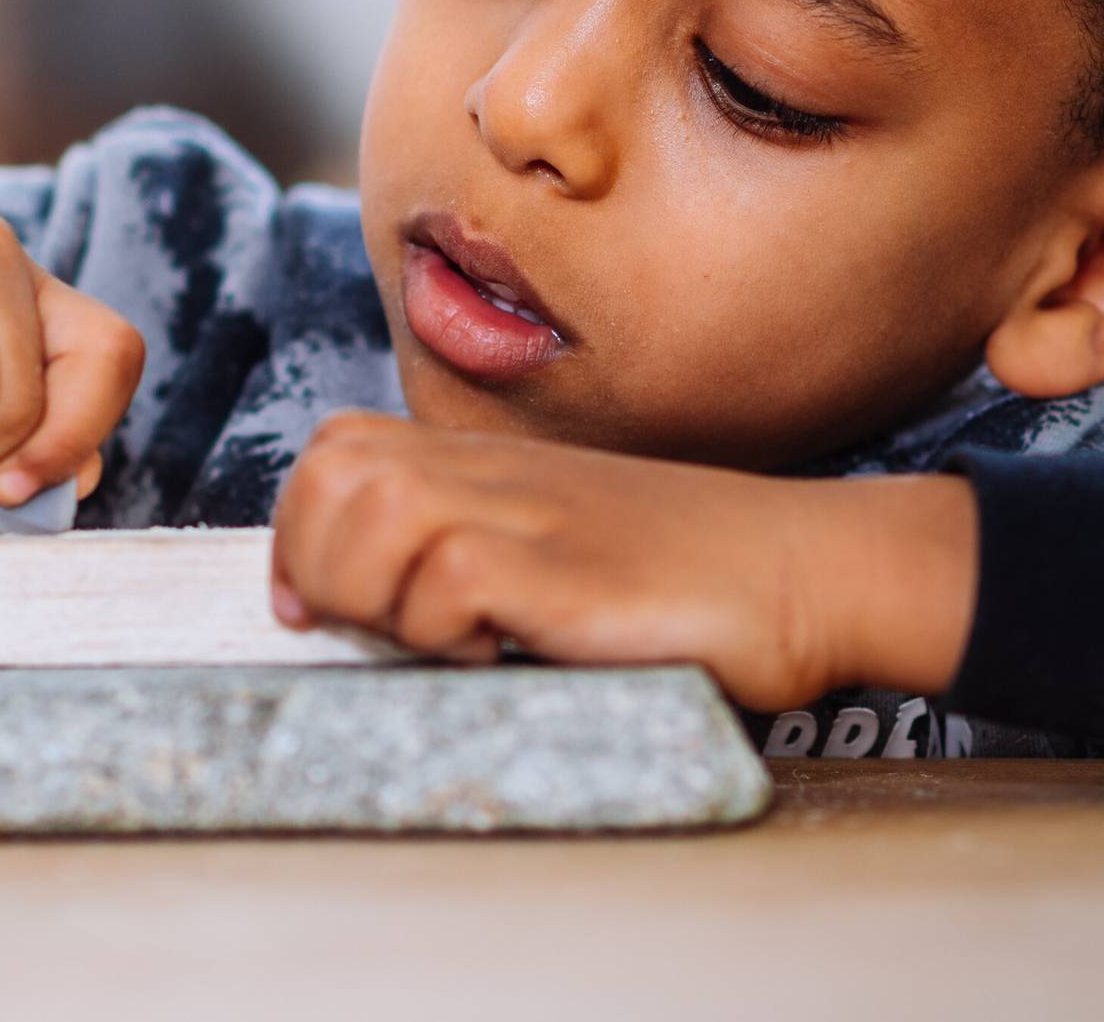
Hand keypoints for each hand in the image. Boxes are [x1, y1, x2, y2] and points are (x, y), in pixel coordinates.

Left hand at [269, 412, 978, 709]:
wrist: (806, 569)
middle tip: (380, 629)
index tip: (315, 608)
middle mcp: (497, 475)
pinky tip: (505, 653)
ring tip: (446, 640)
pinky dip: (451, 632)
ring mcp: (534, 514)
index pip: (334, 451)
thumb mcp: (562, 542)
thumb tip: (367, 607)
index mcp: (489, 465)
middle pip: (330, 470)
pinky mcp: (570, 567)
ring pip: (371, 513)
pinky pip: (451, 580)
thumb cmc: (688, 577)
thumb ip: (473, 551)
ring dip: (377, 595)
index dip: (298, 530)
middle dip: (317, 562)